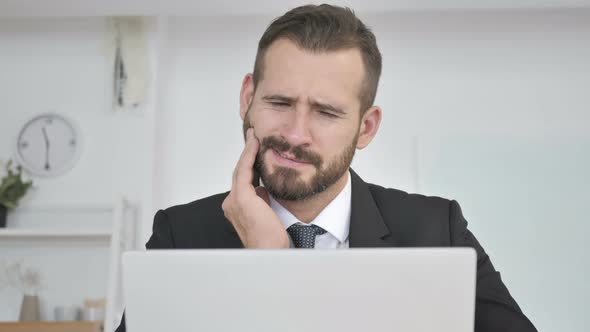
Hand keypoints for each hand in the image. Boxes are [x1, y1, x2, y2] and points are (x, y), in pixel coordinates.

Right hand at [221, 128, 289, 247]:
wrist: (269, 252)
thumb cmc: (271, 240)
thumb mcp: (267, 215)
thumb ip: (262, 201)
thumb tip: (263, 190)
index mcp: (236, 208)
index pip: (242, 181)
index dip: (248, 165)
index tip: (255, 150)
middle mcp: (231, 203)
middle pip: (239, 173)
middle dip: (247, 154)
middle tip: (253, 137)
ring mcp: (234, 200)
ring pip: (241, 170)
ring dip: (248, 151)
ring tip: (254, 137)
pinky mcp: (241, 198)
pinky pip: (245, 171)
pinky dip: (249, 155)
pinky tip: (255, 145)